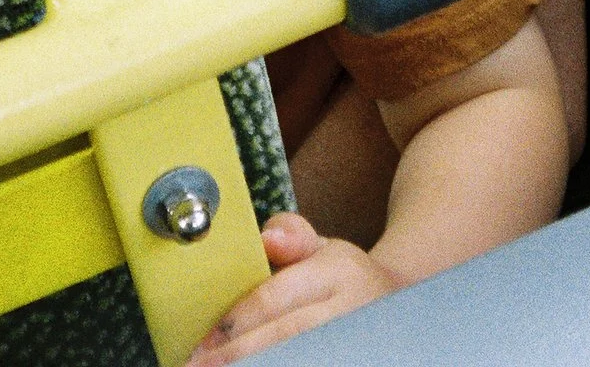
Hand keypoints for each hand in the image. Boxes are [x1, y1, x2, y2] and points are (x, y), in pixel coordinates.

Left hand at [184, 213, 401, 363]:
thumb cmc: (338, 273)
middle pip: (287, 336)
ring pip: (299, 355)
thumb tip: (268, 239)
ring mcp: (353, 338)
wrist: (389, 298)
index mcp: (337, 271)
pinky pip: (307, 361)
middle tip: (200, 364)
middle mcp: (349, 309)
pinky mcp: (351, 355)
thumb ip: (290, 235)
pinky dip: (277, 364)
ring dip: (255, 364)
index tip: (204, 338)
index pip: (278, 297)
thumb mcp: (319, 244)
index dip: (238, 320)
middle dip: (240, 353)